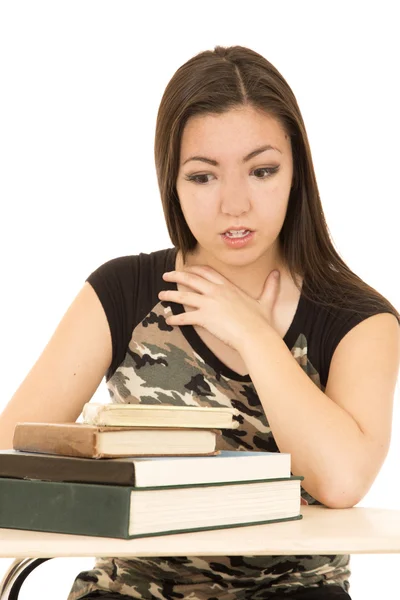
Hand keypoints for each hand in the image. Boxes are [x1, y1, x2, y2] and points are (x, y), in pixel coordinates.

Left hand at [158, 264, 280, 352]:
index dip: (195, 269)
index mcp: (228, 286)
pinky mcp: (204, 317)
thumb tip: (278, 273)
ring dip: (170, 294)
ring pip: (184, 295)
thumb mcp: (266, 300)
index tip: (187, 268)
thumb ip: (270, 286)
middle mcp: (216, 291)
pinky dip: (175, 318)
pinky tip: (168, 320)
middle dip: (177, 276)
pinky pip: (185, 317)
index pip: (208, 272)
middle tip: (166, 275)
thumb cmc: (261, 321)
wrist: (256, 335)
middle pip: (191, 279)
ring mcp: (209, 304)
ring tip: (161, 295)